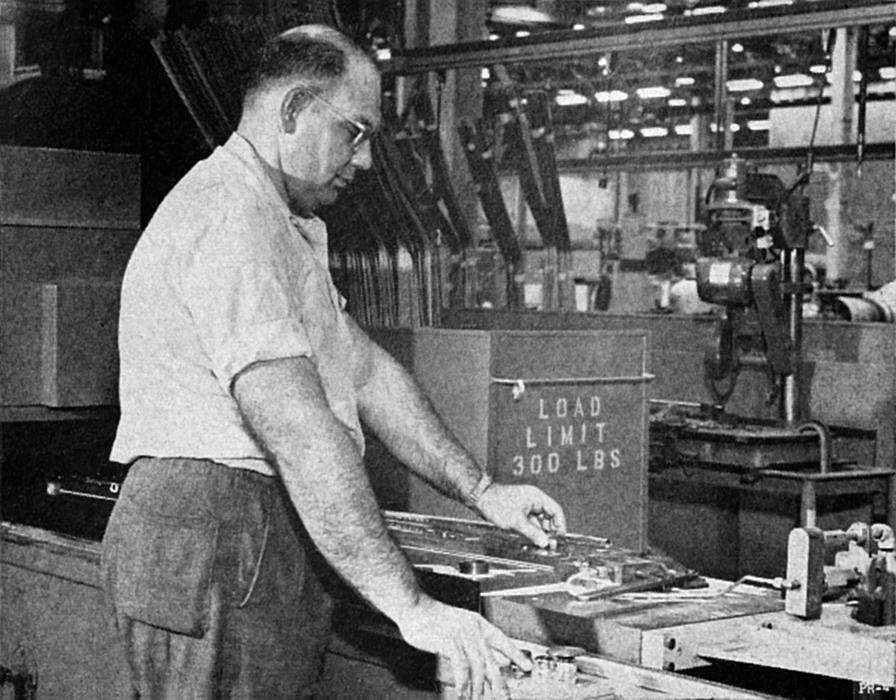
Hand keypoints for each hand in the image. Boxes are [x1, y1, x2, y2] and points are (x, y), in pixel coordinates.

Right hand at [395, 597, 531, 698]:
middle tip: (504, 696)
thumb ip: (470, 641)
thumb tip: (482, 660)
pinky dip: (463, 683)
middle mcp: (472, 629)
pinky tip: (462, 692)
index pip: (501, 639)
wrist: (414, 607)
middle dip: (499, 682)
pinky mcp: (449, 642)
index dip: (515, 654)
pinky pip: (461, 667)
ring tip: (476, 699)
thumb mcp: (457, 625)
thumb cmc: (431, 618)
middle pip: (492, 659)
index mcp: (477, 623)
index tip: (527, 666)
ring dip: (477, 687)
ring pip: (478, 667)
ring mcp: (461, 635)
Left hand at [476, 483, 566, 547]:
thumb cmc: (496, 503)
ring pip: (540, 523)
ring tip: (542, 546)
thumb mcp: (516, 521)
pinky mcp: (520, 514)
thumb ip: (532, 533)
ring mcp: (527, 508)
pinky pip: (531, 525)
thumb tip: (545, 542)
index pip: (556, 511)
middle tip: (550, 545)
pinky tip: (533, 542)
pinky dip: (533, 533)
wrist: (481, 499)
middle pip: (549, 518)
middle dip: (550, 532)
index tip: (559, 538)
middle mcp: (534, 502)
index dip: (560, 525)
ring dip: (541, 534)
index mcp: (537, 498)